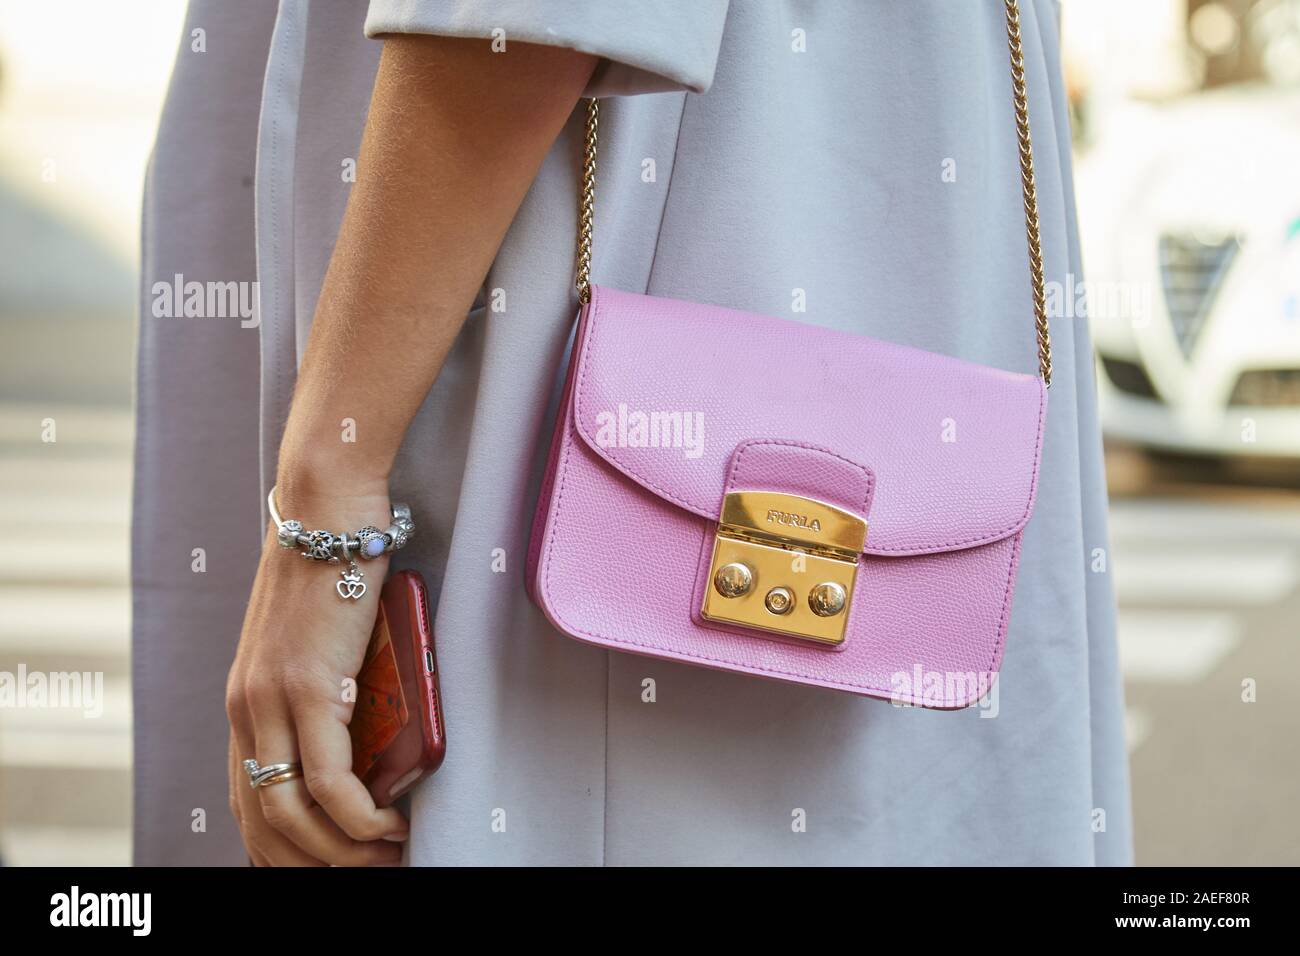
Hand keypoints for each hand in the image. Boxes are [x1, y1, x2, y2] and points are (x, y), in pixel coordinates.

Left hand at [226, 485, 408, 865]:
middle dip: (315, 864)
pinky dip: (360, 817)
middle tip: (368, 870)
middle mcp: (247, 709)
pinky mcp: (308, 687)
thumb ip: (325, 683)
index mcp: (246, 701)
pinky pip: (330, 781)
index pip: (248, 801)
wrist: (326, 506)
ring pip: (293, 814)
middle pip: (265, 822)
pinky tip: (390, 822)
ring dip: (343, 851)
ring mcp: (272, 700)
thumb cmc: (334, 562)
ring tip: (387, 855)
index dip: (284, 849)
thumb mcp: (319, 638)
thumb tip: (367, 723)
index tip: (329, 862)